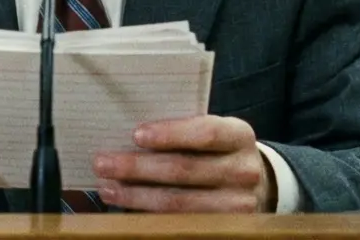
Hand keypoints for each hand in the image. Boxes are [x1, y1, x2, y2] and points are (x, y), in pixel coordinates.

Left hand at [93, 115, 274, 212]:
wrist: (256, 186)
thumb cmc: (220, 152)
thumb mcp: (215, 132)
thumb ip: (185, 130)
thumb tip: (132, 135)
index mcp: (239, 136)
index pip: (205, 133)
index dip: (170, 134)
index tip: (136, 135)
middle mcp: (243, 171)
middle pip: (185, 170)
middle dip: (138, 167)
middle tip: (103, 163)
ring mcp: (237, 205)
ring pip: (179, 203)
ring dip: (136, 196)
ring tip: (108, 187)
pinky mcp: (225, 229)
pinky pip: (181, 224)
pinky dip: (149, 215)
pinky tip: (128, 207)